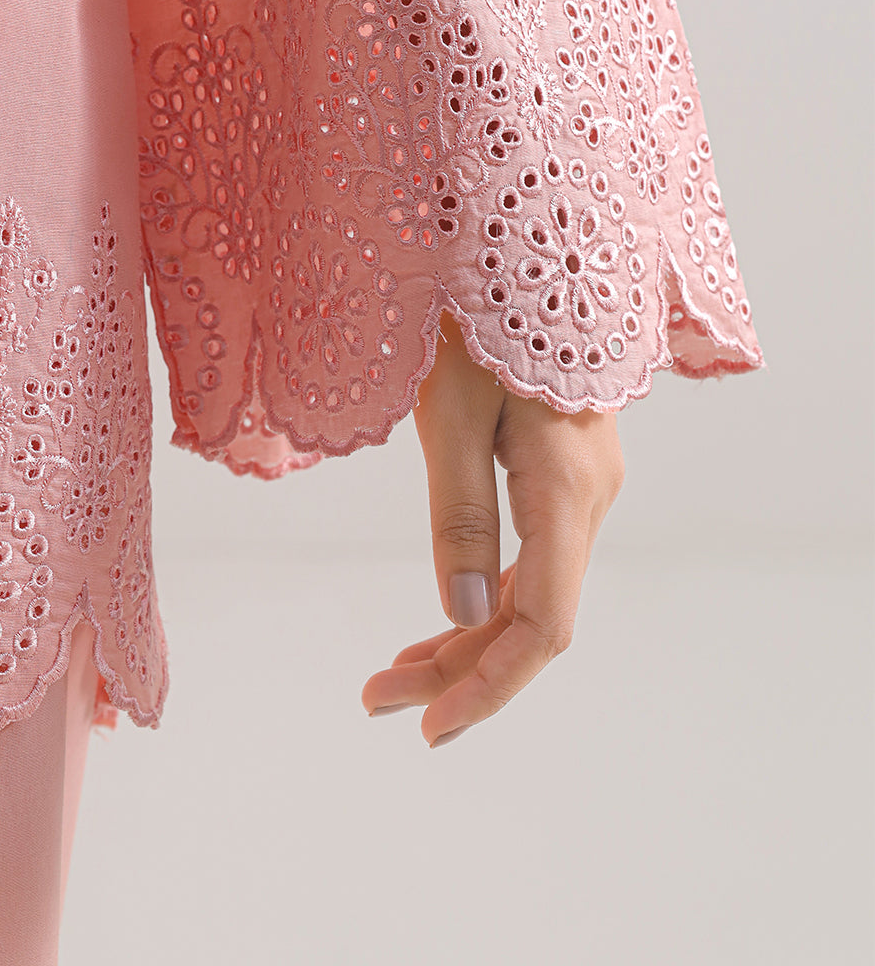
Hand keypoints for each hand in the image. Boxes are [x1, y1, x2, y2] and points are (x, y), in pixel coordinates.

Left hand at [360, 309, 624, 746]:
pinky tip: (445, 616)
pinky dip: (484, 594)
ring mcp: (584, 483)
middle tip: (376, 698)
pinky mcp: (566, 468)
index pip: (541, 626)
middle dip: (458, 668)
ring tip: (395, 672)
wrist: (527, 239)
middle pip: (532, 617)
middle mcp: (589, 496)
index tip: (426, 726)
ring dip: (467, 636)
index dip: (488, 686)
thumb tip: (459, 614)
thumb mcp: (453, 410)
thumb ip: (460, 515)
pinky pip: (532, 555)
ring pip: (531, 590)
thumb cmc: (478, 315)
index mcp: (566, 489)